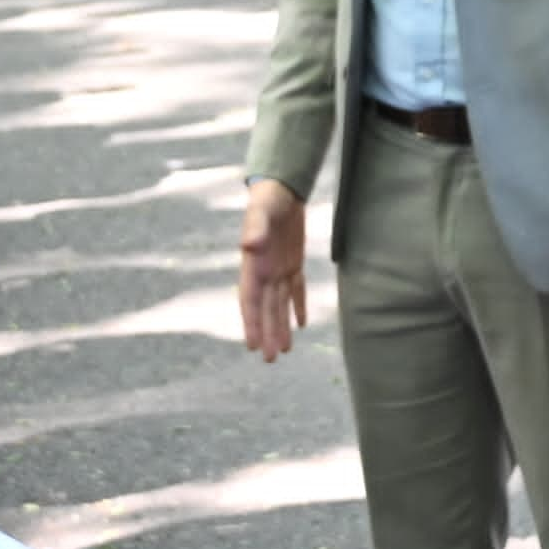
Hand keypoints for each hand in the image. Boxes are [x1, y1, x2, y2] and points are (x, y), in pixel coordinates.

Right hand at [236, 179, 309, 361]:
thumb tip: (249, 246)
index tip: (252, 345)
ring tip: (284, 351)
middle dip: (267, 333)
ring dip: (280, 326)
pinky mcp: (292, 263)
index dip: (251, 323)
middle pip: (265, 309)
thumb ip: (256, 228)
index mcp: (253, 265)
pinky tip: (300, 325)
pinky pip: (295, 290)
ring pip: (279, 305)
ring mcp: (277, 269)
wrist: (280, 188)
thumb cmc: (267, 199)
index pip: (250, 300)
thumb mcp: (261, 211)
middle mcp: (263, 272)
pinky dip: (298, 307)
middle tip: (270, 360)